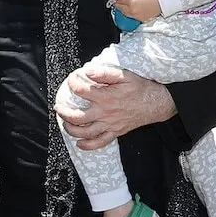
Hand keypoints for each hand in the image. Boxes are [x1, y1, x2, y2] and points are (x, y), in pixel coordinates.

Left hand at [55, 64, 174, 149]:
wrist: (157, 103)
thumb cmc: (141, 88)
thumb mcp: (124, 75)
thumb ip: (105, 73)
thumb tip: (88, 71)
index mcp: (106, 97)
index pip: (81, 90)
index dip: (72, 83)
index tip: (71, 79)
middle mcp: (106, 113)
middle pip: (77, 117)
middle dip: (64, 112)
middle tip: (58, 107)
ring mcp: (110, 124)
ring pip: (85, 132)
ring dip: (71, 129)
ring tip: (64, 123)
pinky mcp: (116, 132)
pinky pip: (100, 143)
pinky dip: (88, 146)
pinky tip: (79, 144)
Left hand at [113, 0, 160, 21]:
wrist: (162, 1)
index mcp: (131, 1)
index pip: (118, 0)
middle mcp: (132, 10)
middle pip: (119, 8)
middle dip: (118, 3)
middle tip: (119, 0)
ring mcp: (136, 15)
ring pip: (124, 13)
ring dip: (123, 9)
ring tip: (124, 4)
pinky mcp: (140, 19)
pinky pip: (131, 16)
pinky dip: (130, 13)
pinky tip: (131, 9)